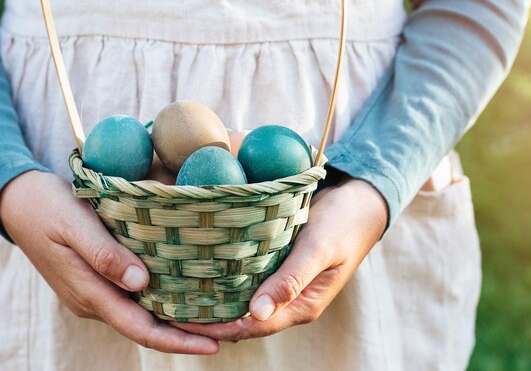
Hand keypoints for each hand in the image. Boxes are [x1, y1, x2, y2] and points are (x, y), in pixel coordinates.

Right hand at [0, 170, 218, 354]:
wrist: (18, 201)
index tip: (214, 343)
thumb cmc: (48, 207)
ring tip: (219, 315)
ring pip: (143, 315)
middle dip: (188, 334)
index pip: (140, 328)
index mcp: (89, 292)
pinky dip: (164, 301)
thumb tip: (141, 284)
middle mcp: (95, 300)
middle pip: (148, 328)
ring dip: (179, 320)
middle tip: (232, 329)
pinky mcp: (99, 279)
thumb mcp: (74, 225)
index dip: (177, 341)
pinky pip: (136, 299)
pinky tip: (187, 292)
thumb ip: (104, 255)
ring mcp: (96, 292)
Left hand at [172, 177, 386, 340]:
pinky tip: (204, 266)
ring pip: (243, 299)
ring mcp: (283, 283)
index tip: (182, 319)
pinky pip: (248, 277)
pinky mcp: (278, 265)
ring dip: (215, 298)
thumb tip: (255, 314)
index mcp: (301, 306)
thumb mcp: (319, 249)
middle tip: (170, 303)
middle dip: (209, 317)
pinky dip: (226, 277)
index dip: (217, 327)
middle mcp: (288, 300)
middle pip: (242, 318)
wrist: (360, 202)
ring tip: (179, 287)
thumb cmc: (343, 224)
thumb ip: (291, 280)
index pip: (251, 327)